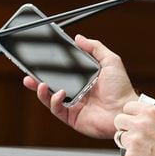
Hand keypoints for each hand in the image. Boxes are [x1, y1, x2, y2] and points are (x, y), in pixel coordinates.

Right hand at [23, 34, 137, 138]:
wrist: (124, 109)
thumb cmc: (121, 88)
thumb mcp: (110, 61)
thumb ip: (95, 48)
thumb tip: (79, 38)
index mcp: (85, 78)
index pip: (64, 70)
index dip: (52, 65)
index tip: (42, 58)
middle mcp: (77, 91)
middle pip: (53, 84)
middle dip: (38, 79)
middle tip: (30, 73)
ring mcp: (73, 104)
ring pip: (50, 97)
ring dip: (41, 91)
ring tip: (40, 83)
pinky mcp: (72, 117)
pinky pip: (56, 109)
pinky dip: (53, 101)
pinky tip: (58, 93)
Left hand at [113, 101, 154, 155]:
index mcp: (153, 113)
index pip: (129, 106)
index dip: (131, 113)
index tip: (134, 118)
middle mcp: (140, 124)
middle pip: (119, 120)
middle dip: (125, 126)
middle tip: (134, 132)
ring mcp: (134, 141)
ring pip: (120, 138)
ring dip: (128, 142)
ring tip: (142, 148)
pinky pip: (125, 154)